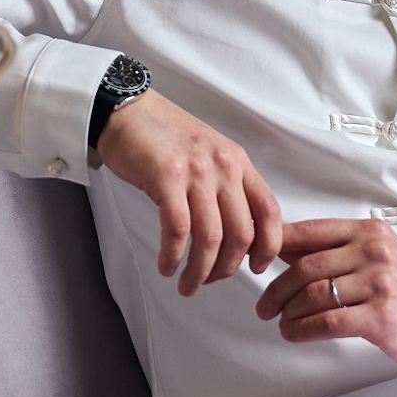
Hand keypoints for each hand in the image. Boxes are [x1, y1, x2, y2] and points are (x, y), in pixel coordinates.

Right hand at [96, 91, 284, 295]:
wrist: (127, 111)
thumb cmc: (164, 136)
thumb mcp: (210, 155)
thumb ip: (227, 186)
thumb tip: (238, 232)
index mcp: (238, 162)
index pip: (269, 211)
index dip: (268, 247)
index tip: (258, 267)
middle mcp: (223, 166)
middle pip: (241, 233)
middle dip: (227, 268)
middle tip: (210, 281)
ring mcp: (196, 172)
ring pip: (210, 238)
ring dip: (200, 271)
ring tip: (187, 284)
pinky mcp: (166, 178)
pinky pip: (177, 231)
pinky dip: (173, 256)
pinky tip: (167, 266)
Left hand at [257, 219, 396, 382]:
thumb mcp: (373, 257)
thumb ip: (331, 250)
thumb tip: (280, 248)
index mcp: (367, 231)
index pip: (310, 231)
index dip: (275, 246)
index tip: (256, 262)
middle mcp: (373, 251)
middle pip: (305, 267)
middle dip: (276, 289)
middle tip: (264, 306)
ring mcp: (379, 283)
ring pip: (313, 295)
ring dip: (287, 312)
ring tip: (281, 322)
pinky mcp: (380, 316)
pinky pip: (327, 322)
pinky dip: (302, 330)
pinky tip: (293, 334)